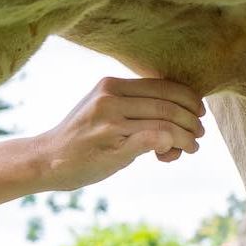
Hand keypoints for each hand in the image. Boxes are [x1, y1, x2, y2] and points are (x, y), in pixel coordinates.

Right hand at [39, 77, 204, 190]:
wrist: (47, 160)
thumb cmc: (80, 138)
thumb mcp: (101, 109)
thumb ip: (132, 105)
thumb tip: (177, 113)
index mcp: (110, 85)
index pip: (163, 85)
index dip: (189, 98)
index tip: (199, 112)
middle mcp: (110, 98)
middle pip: (169, 105)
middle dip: (192, 121)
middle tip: (199, 135)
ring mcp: (110, 122)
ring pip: (167, 123)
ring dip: (187, 137)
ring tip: (190, 148)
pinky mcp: (112, 146)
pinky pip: (155, 138)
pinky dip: (172, 145)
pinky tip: (171, 155)